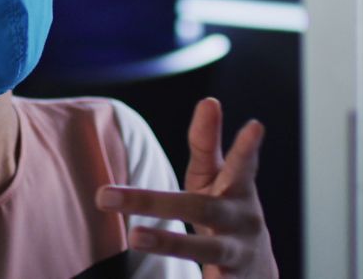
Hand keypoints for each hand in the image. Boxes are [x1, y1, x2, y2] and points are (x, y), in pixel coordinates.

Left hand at [96, 98, 277, 277]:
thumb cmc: (226, 210)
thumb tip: (208, 101)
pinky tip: (170, 277)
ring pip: (203, 252)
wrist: (257, 272)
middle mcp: (241, 221)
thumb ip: (208, 142)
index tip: (255, 126)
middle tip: (105, 195)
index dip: (247, 147)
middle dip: (154, 201)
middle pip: (200, 209)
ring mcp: (235, 255)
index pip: (240, 165)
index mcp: (238, 190)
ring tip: (134, 237)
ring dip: (168, 243)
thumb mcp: (218, 177)